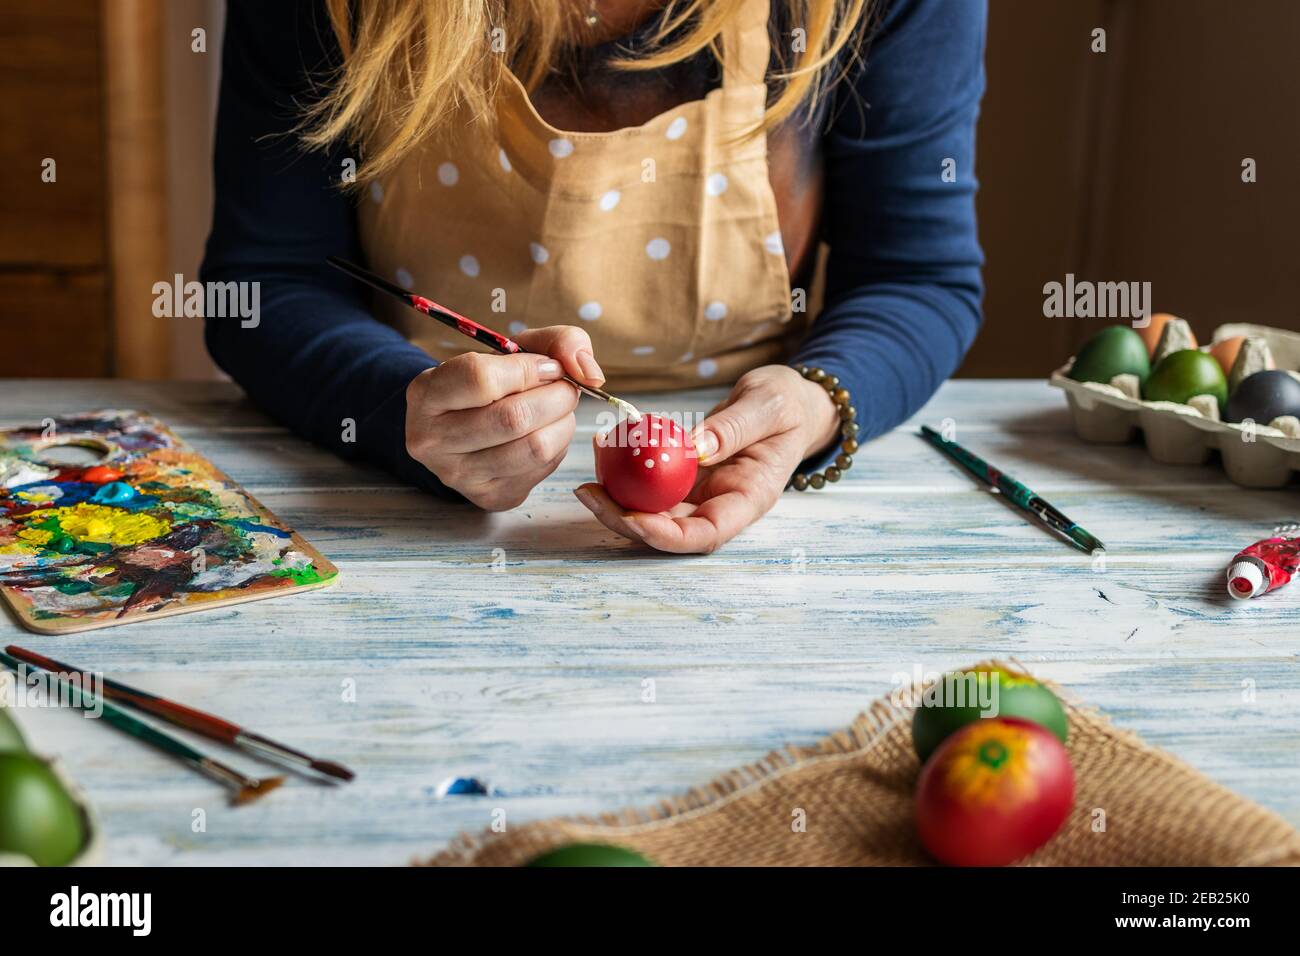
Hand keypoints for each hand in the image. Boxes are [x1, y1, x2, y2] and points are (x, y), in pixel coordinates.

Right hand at [406, 327, 604, 509]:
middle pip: (513, 418)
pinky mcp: (490, 496)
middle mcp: (432, 439)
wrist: (463, 430)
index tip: (548, 367)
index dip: (529, 369)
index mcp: (426, 393)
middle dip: (557, 396)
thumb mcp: (511, 350)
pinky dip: (557, 445)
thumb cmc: (489, 384)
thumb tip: (590, 374)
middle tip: (566, 388)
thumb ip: (556, 342)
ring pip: (534, 448)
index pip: (481, 379)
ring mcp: (459, 475)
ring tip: (559, 409)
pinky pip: (542, 469)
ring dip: (563, 423)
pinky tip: (546, 433)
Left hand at [574, 364, 841, 552]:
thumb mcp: (769, 406)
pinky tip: (603, 451)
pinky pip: (652, 484)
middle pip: (670, 531)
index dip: (665, 536)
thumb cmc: (788, 403)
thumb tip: (695, 449)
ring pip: (655, 513)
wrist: (790, 401)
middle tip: (590, 494)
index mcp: (749, 499)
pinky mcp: (687, 477)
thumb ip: (735, 427)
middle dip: (626, 522)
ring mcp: (703, 494)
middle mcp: (722, 504)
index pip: (705, 535)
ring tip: (587, 480)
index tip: (631, 517)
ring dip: (618, 502)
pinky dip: (626, 474)